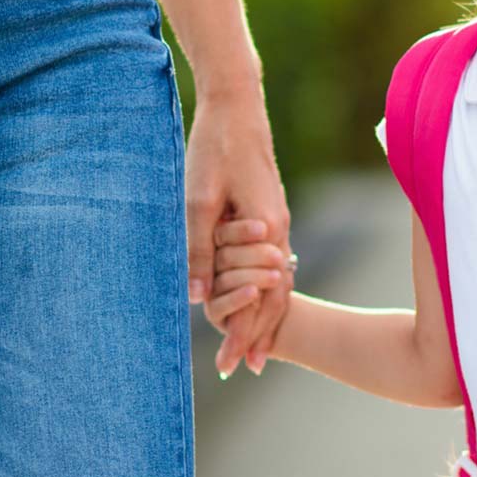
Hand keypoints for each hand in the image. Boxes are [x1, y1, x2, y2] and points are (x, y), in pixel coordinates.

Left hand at [185, 88, 291, 375]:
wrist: (237, 108)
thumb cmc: (215, 150)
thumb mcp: (197, 201)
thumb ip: (199, 250)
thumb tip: (197, 298)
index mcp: (267, 229)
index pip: (263, 298)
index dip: (246, 334)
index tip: (232, 366)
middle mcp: (279, 229)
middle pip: (276, 294)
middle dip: (259, 333)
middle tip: (243, 368)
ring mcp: (277, 220)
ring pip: (277, 279)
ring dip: (263, 313)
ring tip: (252, 344)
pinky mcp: (268, 211)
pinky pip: (272, 261)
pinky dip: (265, 287)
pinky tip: (255, 295)